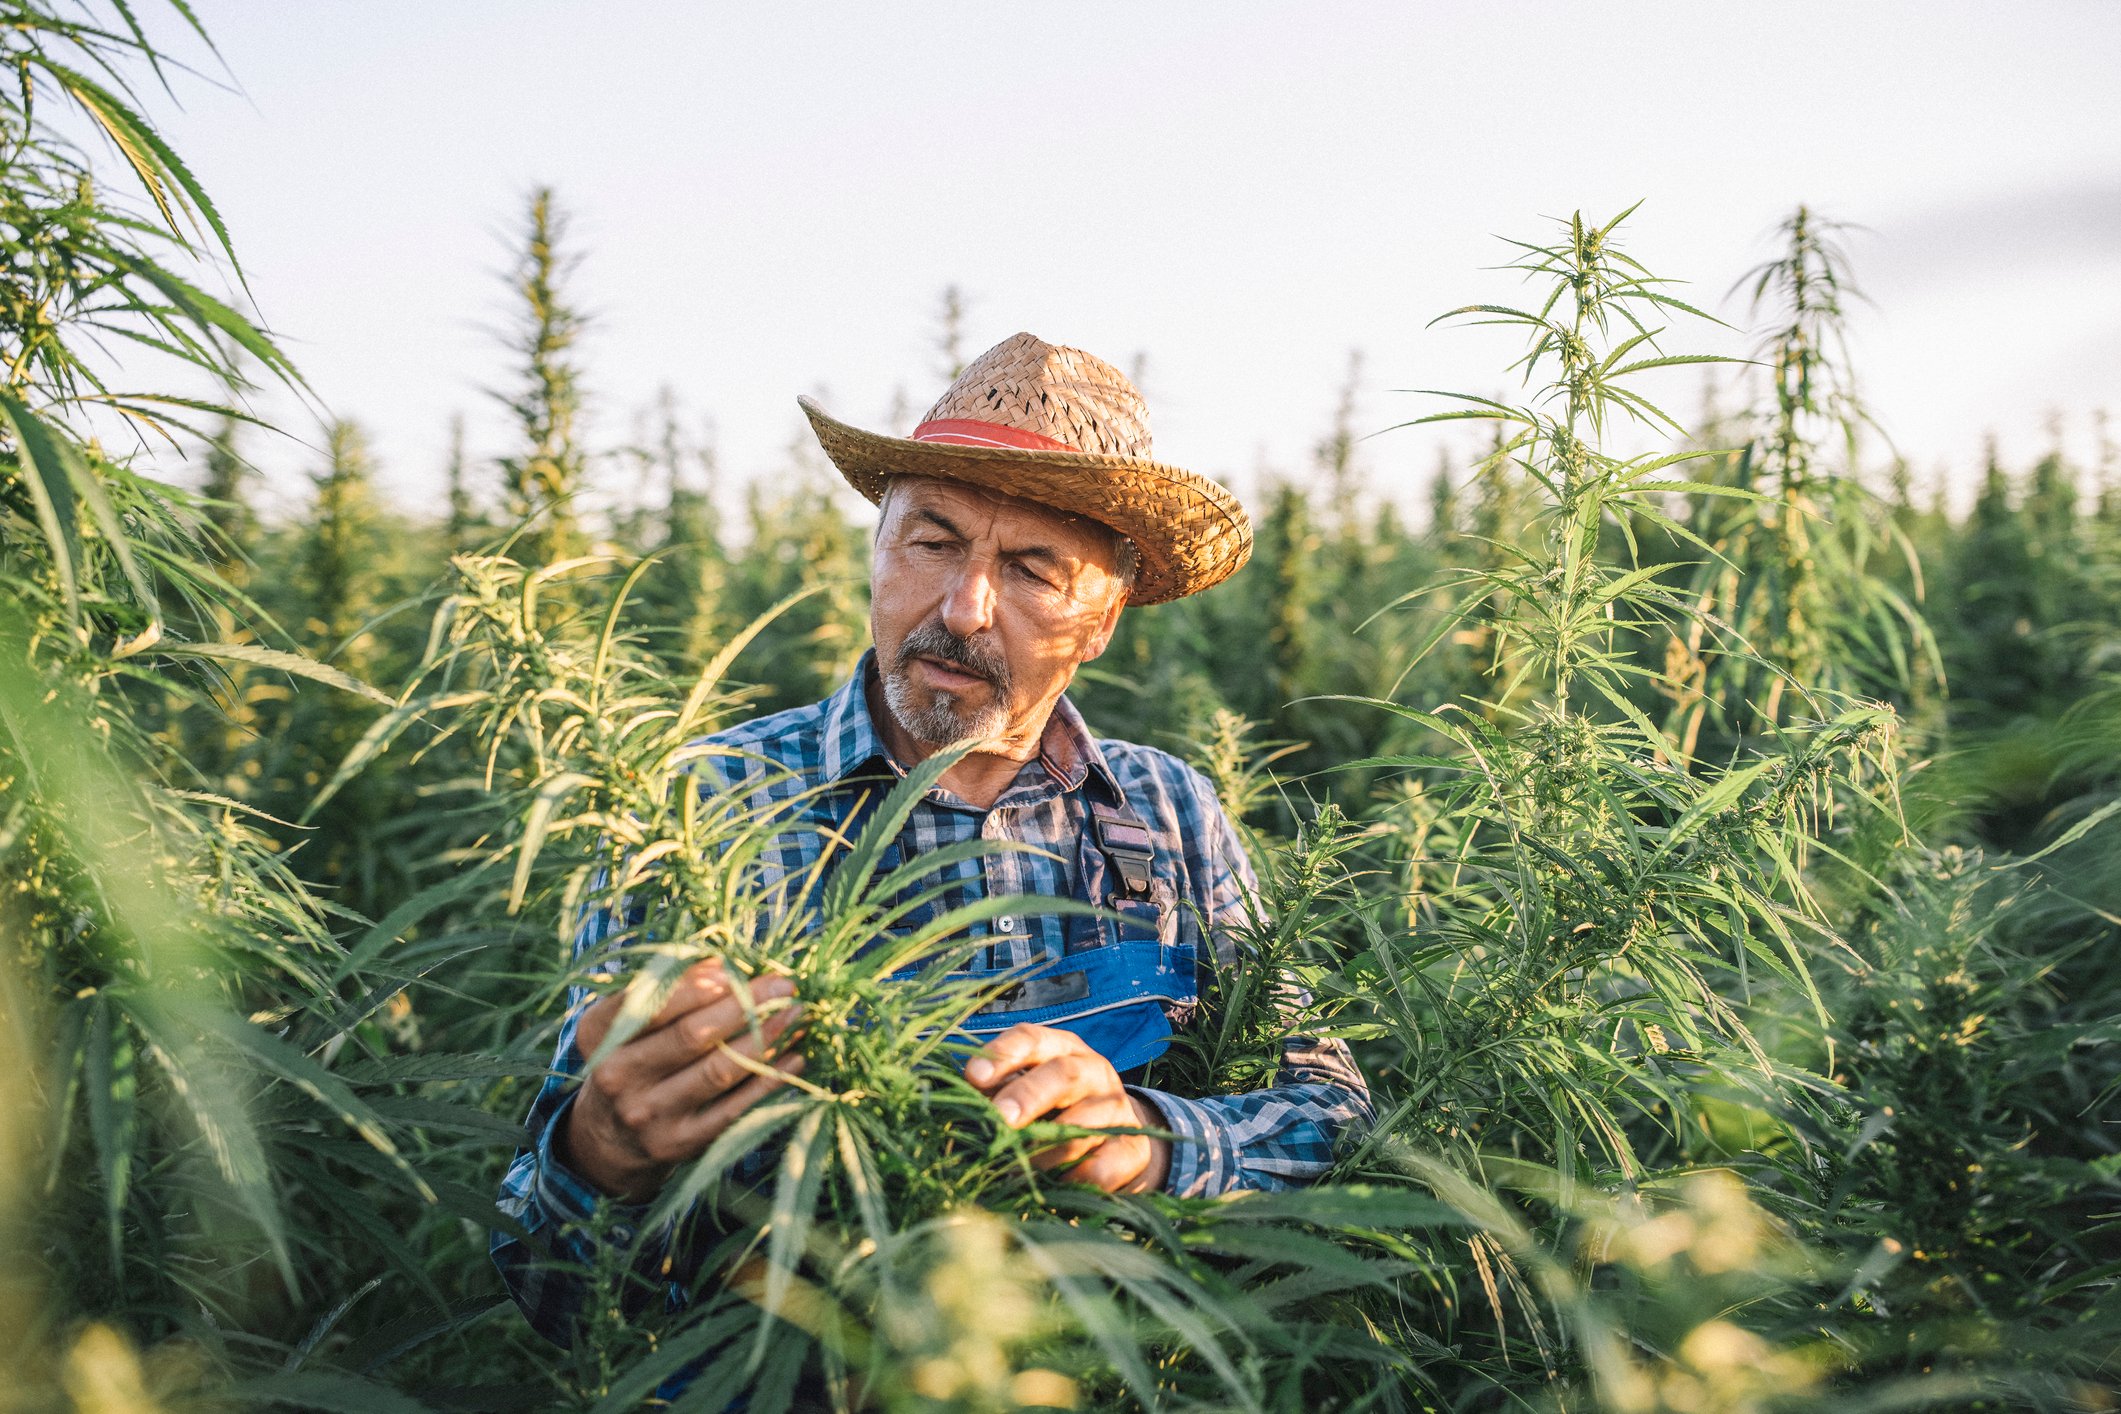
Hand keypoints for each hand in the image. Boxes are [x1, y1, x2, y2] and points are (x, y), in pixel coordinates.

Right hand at [559, 959, 804, 1201]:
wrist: (609, 1142)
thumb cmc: (630, 1061)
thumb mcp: (628, 1025)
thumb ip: (666, 991)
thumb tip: (724, 967)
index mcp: (599, 1035)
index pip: (652, 1005)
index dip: (697, 986)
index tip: (736, 972)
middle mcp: (618, 1076)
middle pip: (692, 1035)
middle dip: (745, 1005)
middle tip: (784, 985)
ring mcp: (650, 1114)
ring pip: (718, 1070)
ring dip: (765, 1038)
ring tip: (795, 1015)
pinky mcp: (679, 1143)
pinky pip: (734, 1108)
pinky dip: (768, 1080)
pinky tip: (793, 1059)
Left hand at [964, 1023, 1169, 1193]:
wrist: (1115, 1144)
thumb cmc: (1053, 1113)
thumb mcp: (1024, 1094)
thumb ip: (994, 1096)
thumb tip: (954, 1110)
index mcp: (1060, 1049)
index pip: (1032, 1039)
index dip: (1003, 1054)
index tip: (973, 1076)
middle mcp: (1093, 1071)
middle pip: (1062, 1075)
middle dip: (1028, 1096)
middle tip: (1000, 1119)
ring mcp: (1117, 1109)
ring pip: (1082, 1125)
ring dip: (1043, 1150)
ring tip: (1013, 1169)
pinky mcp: (1134, 1148)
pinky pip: (1103, 1166)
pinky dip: (1075, 1178)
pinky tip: (1055, 1185)